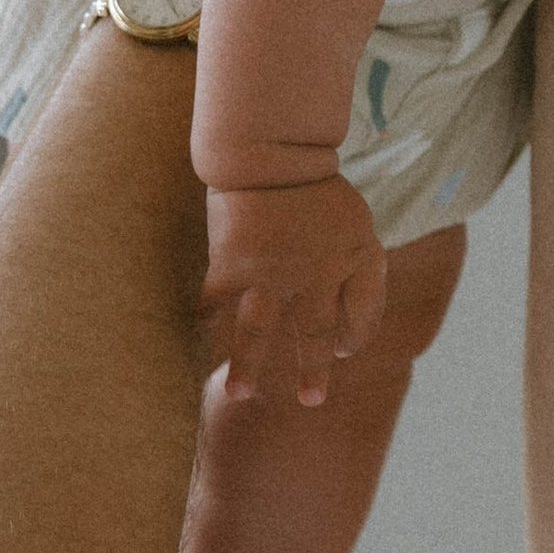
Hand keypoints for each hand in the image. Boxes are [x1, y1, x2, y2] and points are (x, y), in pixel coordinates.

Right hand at [202, 176, 386, 403]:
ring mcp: (271, 269)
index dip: (355, 336)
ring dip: (247, 364)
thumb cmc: (318, 192)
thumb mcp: (359, 227)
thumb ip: (362, 275)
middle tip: (312, 401)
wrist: (274, 151)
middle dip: (314, 370)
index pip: (362, 316)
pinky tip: (191, 348)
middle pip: (316, 332)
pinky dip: (201, 324)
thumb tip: (350, 342)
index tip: (341, 348)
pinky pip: (213, 301)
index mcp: (353, 261)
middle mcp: (315, 272)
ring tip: (238, 395)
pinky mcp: (233, 261)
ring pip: (258, 327)